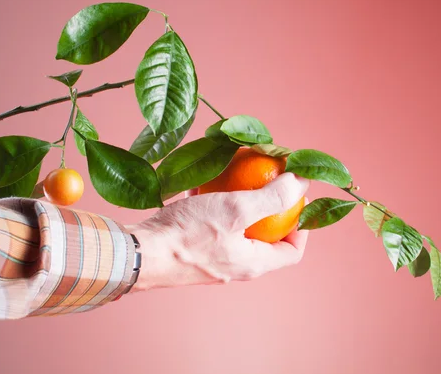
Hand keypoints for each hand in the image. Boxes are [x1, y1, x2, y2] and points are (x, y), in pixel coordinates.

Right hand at [125, 173, 309, 291]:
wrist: (136, 254)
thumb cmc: (188, 235)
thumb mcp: (236, 210)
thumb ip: (272, 197)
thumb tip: (302, 182)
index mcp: (253, 262)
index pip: (293, 251)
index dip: (303, 226)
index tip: (300, 199)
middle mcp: (236, 265)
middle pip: (267, 237)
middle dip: (272, 209)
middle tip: (271, 182)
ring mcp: (213, 258)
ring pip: (238, 228)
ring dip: (242, 202)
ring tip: (242, 175)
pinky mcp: (192, 247)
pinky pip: (212, 224)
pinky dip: (215, 203)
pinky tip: (208, 179)